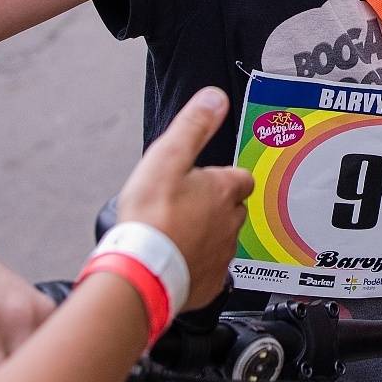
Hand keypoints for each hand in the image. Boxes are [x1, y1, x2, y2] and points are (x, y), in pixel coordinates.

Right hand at [115, 87, 253, 308]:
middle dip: (215, 205)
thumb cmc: (151, 217)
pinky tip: (176, 261)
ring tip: (177, 233)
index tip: (206, 177)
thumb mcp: (168, 156)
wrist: (141, 271)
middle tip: (186, 206)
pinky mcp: (210, 283)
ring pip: (222, 239)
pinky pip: (210, 270)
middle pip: (232, 208)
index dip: (223, 176)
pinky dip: (197, 265)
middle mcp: (230, 222)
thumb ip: (194, 125)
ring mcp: (222, 255)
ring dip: (205, 234)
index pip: (240, 177)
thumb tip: (215, 98)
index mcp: (223, 190)